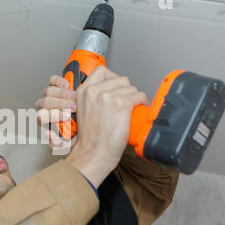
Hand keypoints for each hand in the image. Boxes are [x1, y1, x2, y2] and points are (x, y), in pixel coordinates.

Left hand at [35, 75, 77, 150]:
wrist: (78, 115)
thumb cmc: (72, 129)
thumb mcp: (67, 139)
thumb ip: (60, 143)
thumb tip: (53, 143)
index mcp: (44, 120)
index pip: (41, 118)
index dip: (53, 116)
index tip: (66, 117)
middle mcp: (44, 107)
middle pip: (45, 103)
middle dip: (60, 104)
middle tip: (73, 107)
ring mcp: (47, 95)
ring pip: (48, 91)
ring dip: (62, 94)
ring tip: (74, 97)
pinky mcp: (53, 84)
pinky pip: (52, 80)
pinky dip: (60, 82)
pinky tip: (68, 85)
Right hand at [66, 66, 148, 185]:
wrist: (94, 153)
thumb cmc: (91, 138)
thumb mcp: (84, 111)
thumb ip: (93, 98)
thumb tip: (111, 90)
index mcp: (83, 91)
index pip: (102, 71)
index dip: (113, 78)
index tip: (116, 86)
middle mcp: (94, 91)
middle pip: (121, 79)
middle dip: (126, 90)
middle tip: (125, 102)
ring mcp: (108, 97)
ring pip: (131, 88)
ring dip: (134, 98)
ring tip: (129, 110)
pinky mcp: (121, 104)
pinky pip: (139, 96)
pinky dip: (141, 103)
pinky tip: (136, 111)